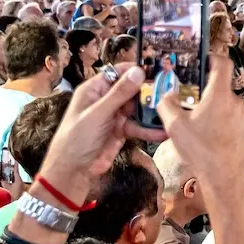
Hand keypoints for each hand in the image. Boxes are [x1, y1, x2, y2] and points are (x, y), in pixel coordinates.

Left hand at [38, 64, 172, 205]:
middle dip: (149, 92)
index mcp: (94, 90)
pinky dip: (149, 129)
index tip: (157, 72)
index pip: (118, 73)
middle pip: (131, 90)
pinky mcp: (121, 132)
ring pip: (137, 109)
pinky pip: (138, 127)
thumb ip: (119, 93)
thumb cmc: (77, 138)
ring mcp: (114, 116)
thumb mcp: (98, 113)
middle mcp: (105, 100)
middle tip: (170, 93)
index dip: (136, 71)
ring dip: (151, 111)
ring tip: (169, 112)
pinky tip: (163, 132)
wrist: (73, 171)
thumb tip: (138, 71)